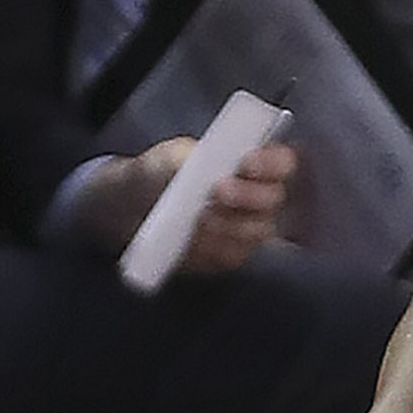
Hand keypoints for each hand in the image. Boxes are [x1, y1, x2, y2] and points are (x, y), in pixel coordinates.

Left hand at [72, 137, 299, 272]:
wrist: (131, 210)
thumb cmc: (156, 174)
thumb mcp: (168, 157)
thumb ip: (191, 159)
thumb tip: (210, 171)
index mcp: (251, 164)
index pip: (281, 162)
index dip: (272, 164)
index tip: (247, 164)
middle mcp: (259, 197)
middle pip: (273, 199)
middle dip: (248, 196)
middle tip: (219, 191)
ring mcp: (249, 229)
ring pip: (256, 231)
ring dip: (228, 225)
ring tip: (199, 218)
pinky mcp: (231, 255)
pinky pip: (233, 255)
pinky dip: (213, 247)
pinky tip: (194, 239)